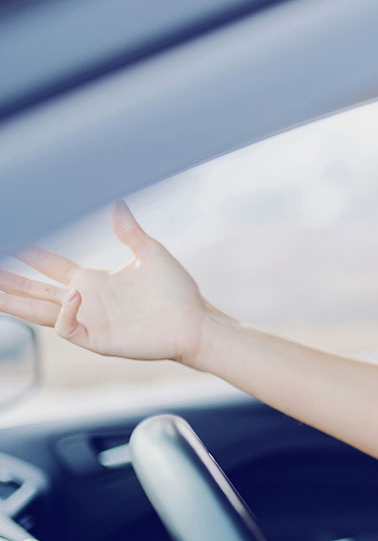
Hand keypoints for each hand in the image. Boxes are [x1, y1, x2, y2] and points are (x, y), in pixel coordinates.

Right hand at [0, 202, 212, 363]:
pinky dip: (65, 312)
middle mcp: (84, 300)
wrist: (196, 321)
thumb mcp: (150, 253)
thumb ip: (129, 231)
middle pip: (33, 290)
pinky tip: (71, 294)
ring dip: (14, 301)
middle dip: (7, 282)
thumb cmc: (176, 291)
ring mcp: (89, 320)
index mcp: (92, 280)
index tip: (10, 236)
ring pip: (39, 312)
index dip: (27, 253)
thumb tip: (117, 202)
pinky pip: (67, 327)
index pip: (48, 265)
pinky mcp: (98, 339)